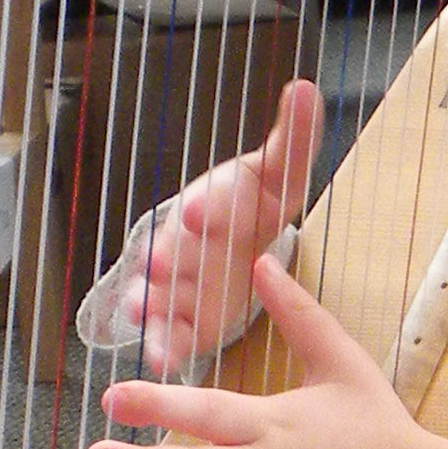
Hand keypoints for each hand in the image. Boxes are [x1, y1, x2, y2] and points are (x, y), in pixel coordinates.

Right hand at [108, 77, 324, 374]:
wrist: (234, 236)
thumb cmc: (255, 201)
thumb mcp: (279, 173)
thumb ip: (293, 138)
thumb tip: (307, 88)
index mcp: (218, 198)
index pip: (214, 199)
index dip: (207, 207)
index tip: (198, 214)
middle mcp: (190, 236)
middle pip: (179, 247)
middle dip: (169, 256)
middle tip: (159, 266)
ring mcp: (181, 277)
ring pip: (163, 290)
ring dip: (153, 304)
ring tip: (140, 315)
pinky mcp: (181, 313)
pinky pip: (169, 329)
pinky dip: (164, 344)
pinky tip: (162, 360)